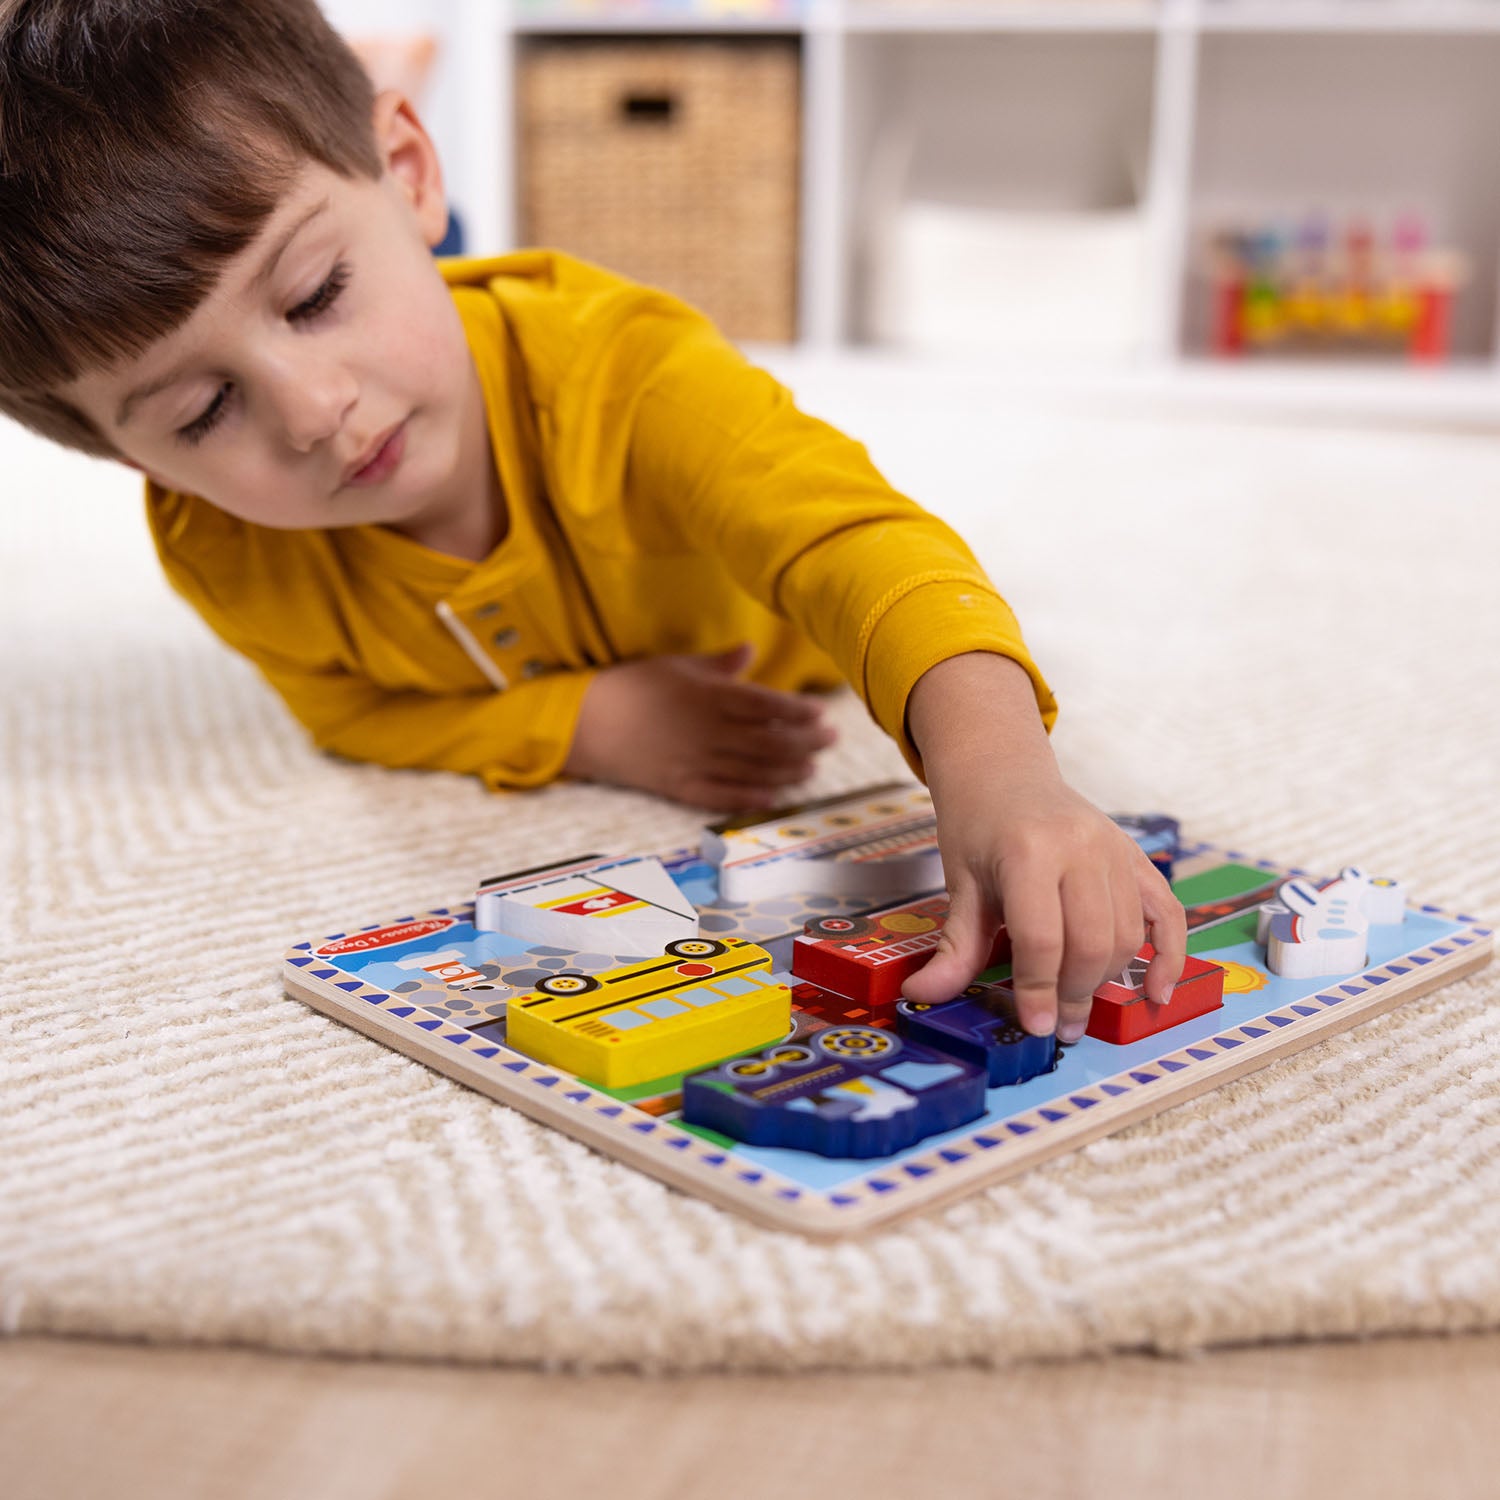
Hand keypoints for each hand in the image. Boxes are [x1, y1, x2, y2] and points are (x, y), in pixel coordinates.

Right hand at [565, 644, 836, 809]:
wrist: (584, 722)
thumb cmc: (632, 686)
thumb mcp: (676, 666)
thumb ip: (718, 664)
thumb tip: (751, 650)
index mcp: (708, 697)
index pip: (763, 705)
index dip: (796, 711)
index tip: (822, 714)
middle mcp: (707, 731)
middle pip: (766, 740)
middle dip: (804, 743)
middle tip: (831, 742)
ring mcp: (694, 762)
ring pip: (751, 770)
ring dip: (786, 772)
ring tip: (811, 770)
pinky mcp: (679, 787)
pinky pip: (721, 796)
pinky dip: (750, 798)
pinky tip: (774, 798)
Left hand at [903, 653, 1186, 1041]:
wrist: (1004, 773)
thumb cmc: (977, 827)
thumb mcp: (960, 883)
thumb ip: (954, 945)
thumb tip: (923, 995)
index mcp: (1029, 851)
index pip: (1042, 938)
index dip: (1039, 989)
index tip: (1035, 1025)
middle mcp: (1080, 847)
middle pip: (1091, 941)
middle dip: (1075, 992)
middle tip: (1058, 1024)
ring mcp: (1114, 849)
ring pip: (1126, 934)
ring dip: (1107, 979)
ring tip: (1079, 1004)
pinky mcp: (1135, 856)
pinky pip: (1167, 911)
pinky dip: (1169, 954)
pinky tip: (1155, 992)